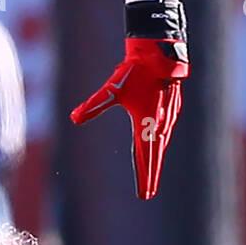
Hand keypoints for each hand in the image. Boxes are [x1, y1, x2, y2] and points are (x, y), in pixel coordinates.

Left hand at [70, 0, 188, 199]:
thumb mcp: (112, 89)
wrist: (159, 50)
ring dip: (156, 158)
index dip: (144, 177)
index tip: (145, 194)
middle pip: (155, 155)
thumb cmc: (135, 70)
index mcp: (146, 122)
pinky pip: (166, 130)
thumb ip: (94, 105)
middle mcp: (160, 122)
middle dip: (151, 175)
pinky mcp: (171, 106)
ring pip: (162, 142)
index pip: (145, 157)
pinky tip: (160, 143)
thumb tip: (74, 118)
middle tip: (148, 193)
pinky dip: (162, 142)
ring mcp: (168, 114)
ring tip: (152, 173)